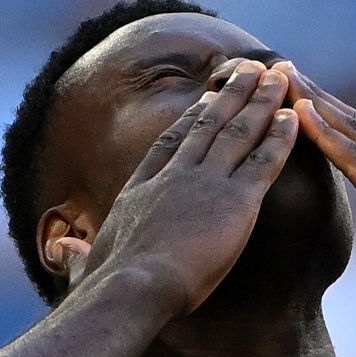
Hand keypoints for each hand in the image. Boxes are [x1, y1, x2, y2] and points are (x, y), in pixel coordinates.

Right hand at [61, 59, 304, 317]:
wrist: (132, 286)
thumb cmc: (108, 286)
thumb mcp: (87, 264)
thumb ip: (78, 255)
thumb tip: (62, 252)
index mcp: (142, 190)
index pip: (169, 145)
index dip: (189, 121)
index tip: (205, 100)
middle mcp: (176, 177)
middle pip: (208, 125)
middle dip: (232, 94)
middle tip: (250, 70)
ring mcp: (207, 184)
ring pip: (240, 132)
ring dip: (261, 101)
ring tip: (279, 76)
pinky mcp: (237, 201)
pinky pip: (265, 162)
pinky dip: (281, 137)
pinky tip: (293, 116)